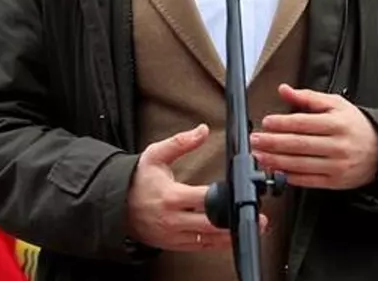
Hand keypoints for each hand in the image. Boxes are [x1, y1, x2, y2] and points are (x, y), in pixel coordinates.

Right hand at [126, 124, 262, 251]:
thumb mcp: (155, 155)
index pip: (204, 199)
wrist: (116, 205)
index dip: (225, 196)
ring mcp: (174, 235)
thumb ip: (180, 142)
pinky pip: (201, 247)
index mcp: (171, 196)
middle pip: (212, 224)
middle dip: (236, 221)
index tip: (241, 191)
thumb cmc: (137, 180)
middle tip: (261, 217)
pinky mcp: (175, 244)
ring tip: (255, 228)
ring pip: (209, 240)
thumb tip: (202, 130)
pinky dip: (219, 243)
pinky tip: (233, 236)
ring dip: (233, 235)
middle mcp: (173, 219)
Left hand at [251, 84, 377, 190]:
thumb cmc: (354, 125)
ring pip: (301, 164)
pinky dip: (290, 177)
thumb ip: (308, 97)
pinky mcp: (334, 181)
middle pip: (299, 145)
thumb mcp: (336, 104)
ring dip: (276, 161)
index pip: (304, 123)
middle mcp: (337, 145)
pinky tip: (276, 171)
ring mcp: (336, 166)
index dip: (282, 123)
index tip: (266, 122)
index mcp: (337, 123)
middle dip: (273, 143)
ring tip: (260, 155)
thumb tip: (284, 90)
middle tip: (256, 140)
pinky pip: (308, 180)